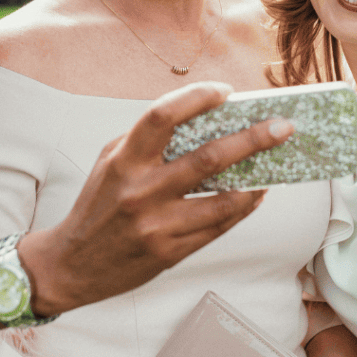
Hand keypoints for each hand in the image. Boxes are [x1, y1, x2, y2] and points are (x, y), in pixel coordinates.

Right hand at [18, 83, 293, 315]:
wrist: (72, 265)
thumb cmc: (98, 205)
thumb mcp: (110, 163)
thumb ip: (148, 141)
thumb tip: (204, 120)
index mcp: (123, 161)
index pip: (161, 116)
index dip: (196, 97)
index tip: (225, 91)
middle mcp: (140, 191)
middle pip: (208, 158)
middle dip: (253, 138)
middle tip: (284, 125)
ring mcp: (157, 225)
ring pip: (224, 198)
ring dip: (258, 178)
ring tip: (279, 162)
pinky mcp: (169, 252)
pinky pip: (219, 226)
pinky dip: (243, 206)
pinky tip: (256, 192)